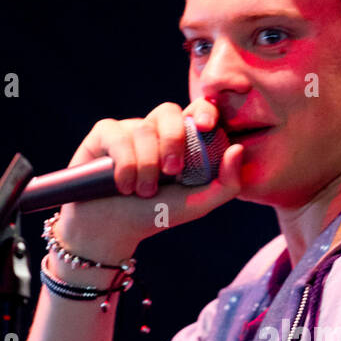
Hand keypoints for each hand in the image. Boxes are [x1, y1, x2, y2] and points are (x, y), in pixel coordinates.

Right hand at [56, 98, 245, 262]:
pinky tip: (123, 185)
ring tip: (143, 192)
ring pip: (142, 129)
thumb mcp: (197, 204)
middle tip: (172, 171)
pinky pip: (116, 135)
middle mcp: (155, 131)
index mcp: (182, 141)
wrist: (112, 230)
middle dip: (173, 140)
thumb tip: (238, 149)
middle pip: (168, 111)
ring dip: (146, 166)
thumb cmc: (156, 215)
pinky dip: (124, 164)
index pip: (197, 110)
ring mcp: (128, 131)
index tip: (207, 125)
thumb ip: (226, 183)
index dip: (203, 109)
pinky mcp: (102, 136)